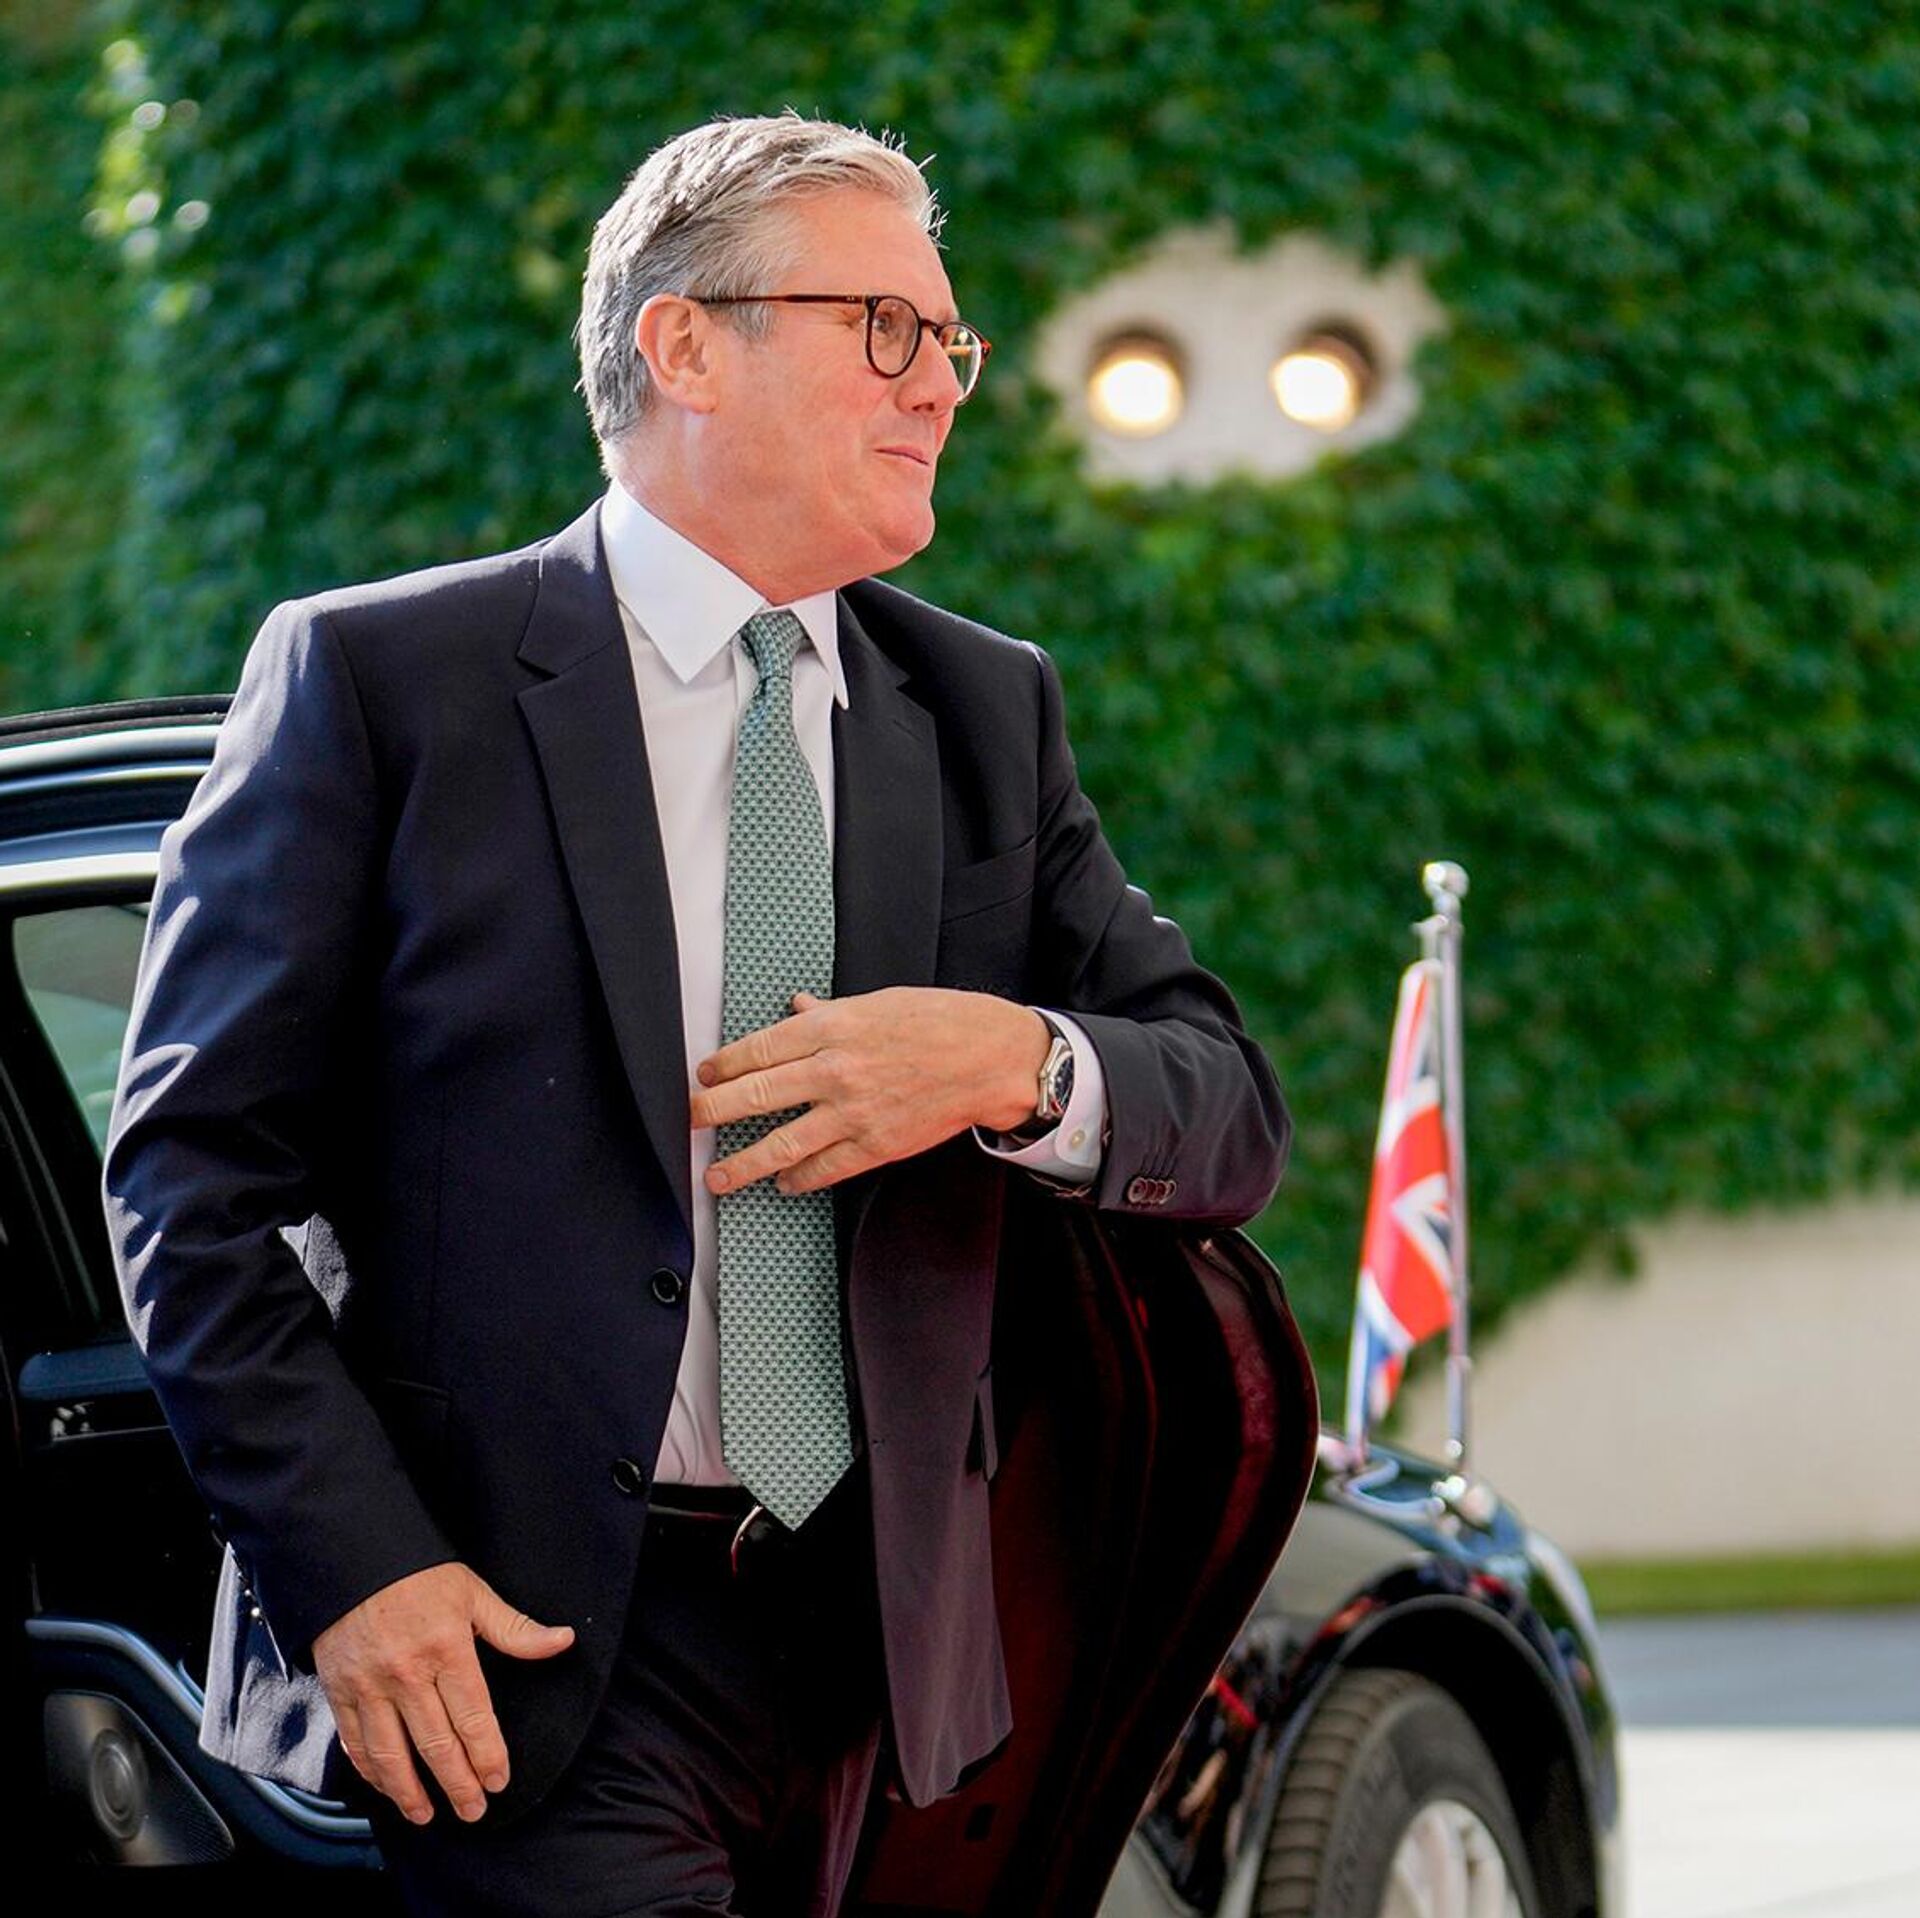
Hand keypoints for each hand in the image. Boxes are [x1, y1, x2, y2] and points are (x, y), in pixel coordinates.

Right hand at [312, 1561, 573, 1824]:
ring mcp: (369, 1686)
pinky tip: (388, 1787)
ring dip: (410, 1792)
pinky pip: (356, 1742)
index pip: (473, 1716)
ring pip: (391, 1754)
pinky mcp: (340, 1691)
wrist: (356, 1555)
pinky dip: (372, 1772)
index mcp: (447, 1649)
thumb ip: (515, 1628)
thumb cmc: (421, 1576)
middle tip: (472, 1810)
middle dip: (458, 1784)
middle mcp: (407, 1674)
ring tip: (427, 1814)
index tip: (498, 1781)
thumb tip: (563, 1641)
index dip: (487, 1755)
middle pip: (436, 1744)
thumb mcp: (474, 1594)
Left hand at [691, 988, 1050, 1194]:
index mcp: (832, 1028)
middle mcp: (834, 1071)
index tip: (704, 1076)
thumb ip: (829, 1013)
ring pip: (783, 1143)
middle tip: (689, 1122)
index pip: (759, 1049)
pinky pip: (825, 1168)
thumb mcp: (877, 1003)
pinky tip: (784, 1183)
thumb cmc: (938, 1022)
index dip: (724, 1065)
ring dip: (744, 1164)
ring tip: (718, 1178)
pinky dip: (800, 1178)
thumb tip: (794, 1008)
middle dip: (713, 1112)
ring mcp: (853, 1113)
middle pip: (756, 1095)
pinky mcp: (875, 1145)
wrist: (989, 1058)